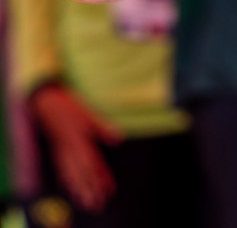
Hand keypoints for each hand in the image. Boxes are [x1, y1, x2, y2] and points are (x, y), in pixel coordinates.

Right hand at [31, 85, 120, 213]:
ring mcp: (61, 151)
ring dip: (78, 189)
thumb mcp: (88, 114)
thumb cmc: (68, 107)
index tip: (108, 191)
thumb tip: (118, 139)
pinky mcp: (56, 150)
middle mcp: (69, 149)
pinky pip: (62, 169)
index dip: (101, 179)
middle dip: (89, 190)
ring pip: (70, 174)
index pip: (92, 165)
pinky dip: (67, 179)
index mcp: (78, 141)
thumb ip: (103, 127)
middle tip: (96, 205)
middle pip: (81, 174)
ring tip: (85, 202)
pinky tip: (70, 186)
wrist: (45, 103)